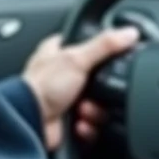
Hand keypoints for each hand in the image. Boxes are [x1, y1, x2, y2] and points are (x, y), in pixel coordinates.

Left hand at [22, 27, 139, 150]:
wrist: (29, 122)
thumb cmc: (40, 87)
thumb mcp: (77, 58)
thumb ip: (105, 44)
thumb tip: (129, 32)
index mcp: (59, 51)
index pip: (90, 45)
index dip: (103, 53)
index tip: (112, 60)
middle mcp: (61, 75)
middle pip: (99, 79)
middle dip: (101, 91)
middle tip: (95, 90)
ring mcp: (65, 99)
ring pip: (98, 104)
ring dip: (94, 110)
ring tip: (82, 109)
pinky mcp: (69, 121)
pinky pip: (91, 125)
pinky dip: (87, 126)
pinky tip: (78, 123)